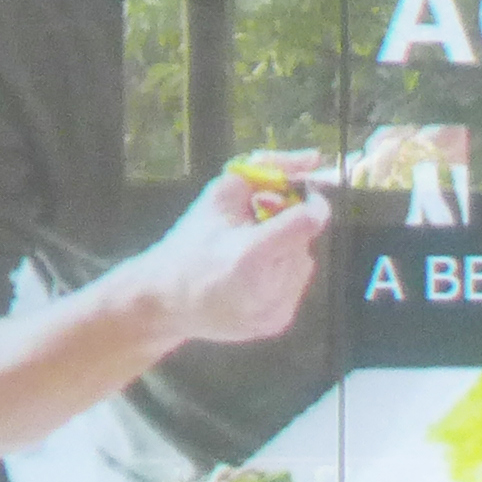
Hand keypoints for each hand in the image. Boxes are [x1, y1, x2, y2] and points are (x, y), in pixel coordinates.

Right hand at [139, 158, 331, 345]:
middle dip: (287, 229)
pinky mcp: (277, 323)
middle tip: (256, 231)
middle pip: (305, 242)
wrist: (168, 300)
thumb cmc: (191, 242)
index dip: (310, 204)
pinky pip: (296, 287)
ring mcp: (274, 310)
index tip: (298, 198)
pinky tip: (253, 279)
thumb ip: (267, 170)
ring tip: (251, 256)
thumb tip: (313, 158)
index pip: (308, 222)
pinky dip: (281, 277)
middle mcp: (268, 288)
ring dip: (286, 253)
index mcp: (251, 254)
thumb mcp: (220, 195)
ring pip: (304, 264)